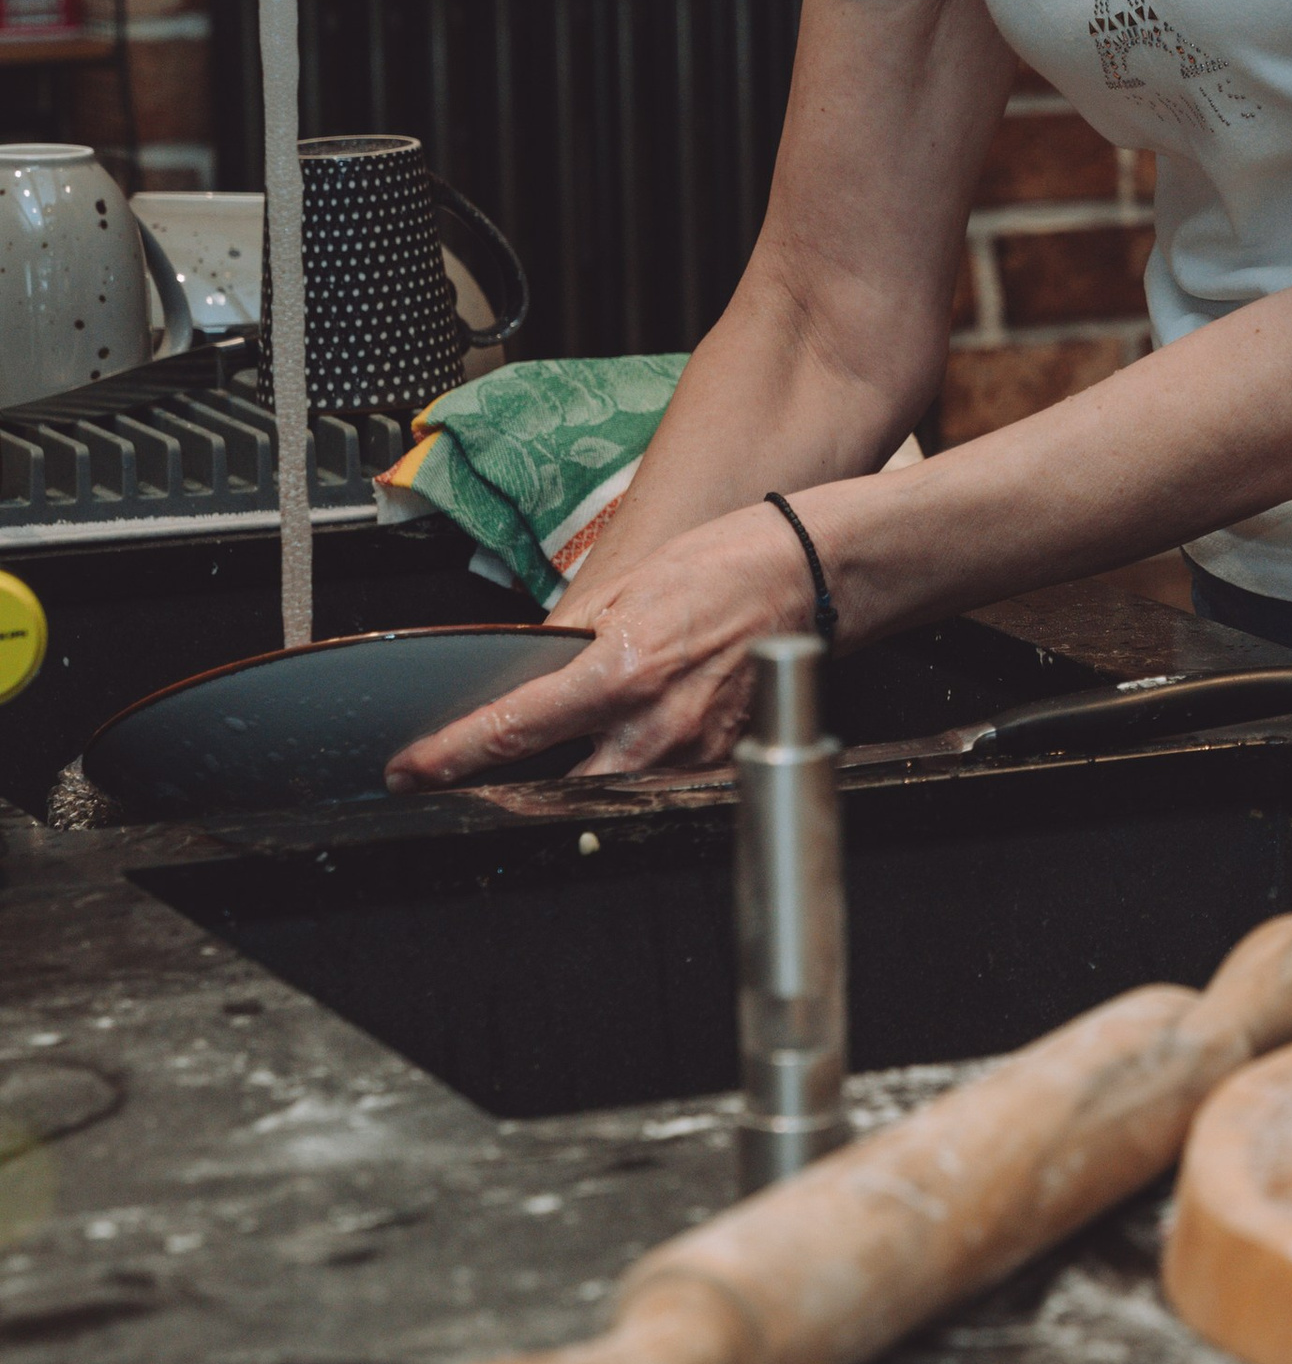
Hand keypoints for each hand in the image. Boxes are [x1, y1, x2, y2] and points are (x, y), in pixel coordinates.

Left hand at [386, 502, 817, 786]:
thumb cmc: (725, 566)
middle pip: (551, 789)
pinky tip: (613, 751)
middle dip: (504, 791)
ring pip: (601, 796)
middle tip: (465, 781)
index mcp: (621, 672)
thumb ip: (570, 641)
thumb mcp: (626, 587)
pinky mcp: (717, 764)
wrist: (807, 576)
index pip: (514, 730)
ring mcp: (690, 754)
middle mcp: (655, 726)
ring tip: (537, 766)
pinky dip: (620, 776)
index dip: (450, 758)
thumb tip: (527, 671)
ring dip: (562, 786)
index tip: (411, 770)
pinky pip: (651, 786)